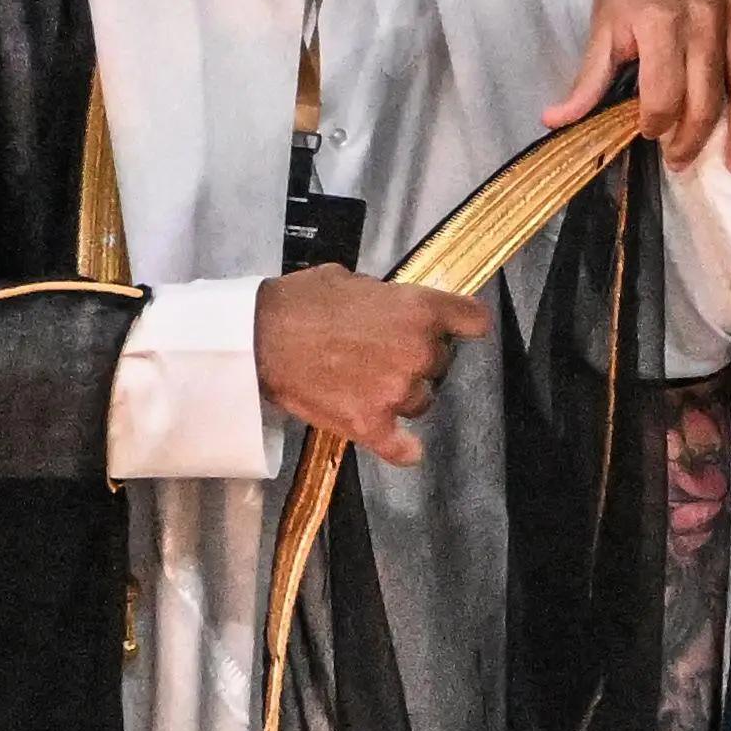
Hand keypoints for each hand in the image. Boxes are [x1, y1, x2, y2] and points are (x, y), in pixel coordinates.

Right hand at [254, 265, 490, 465]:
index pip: (473, 320)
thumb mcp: (354, 282)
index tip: (458, 329)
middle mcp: (418, 352)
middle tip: (383, 354)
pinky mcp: (371, 424)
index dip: (464, 325)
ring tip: (369, 385)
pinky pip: (404, 448)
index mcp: (420, 310)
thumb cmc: (301, 302)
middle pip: (440, 364)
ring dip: (403, 395)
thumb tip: (395, 309)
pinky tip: (404, 447)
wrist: (258, 339)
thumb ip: (388, 299)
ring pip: (422, 401)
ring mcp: (397, 392)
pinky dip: (404, 449)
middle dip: (418, 359)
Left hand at [548, 0, 730, 173]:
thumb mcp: (603, 25)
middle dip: (693, 139)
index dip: (656, 125)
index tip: (650, 134)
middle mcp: (706, 15)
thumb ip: (589, 79)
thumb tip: (555, 123)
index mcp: (660, 22)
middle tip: (682, 161)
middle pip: (708, 97)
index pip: (664, 95)